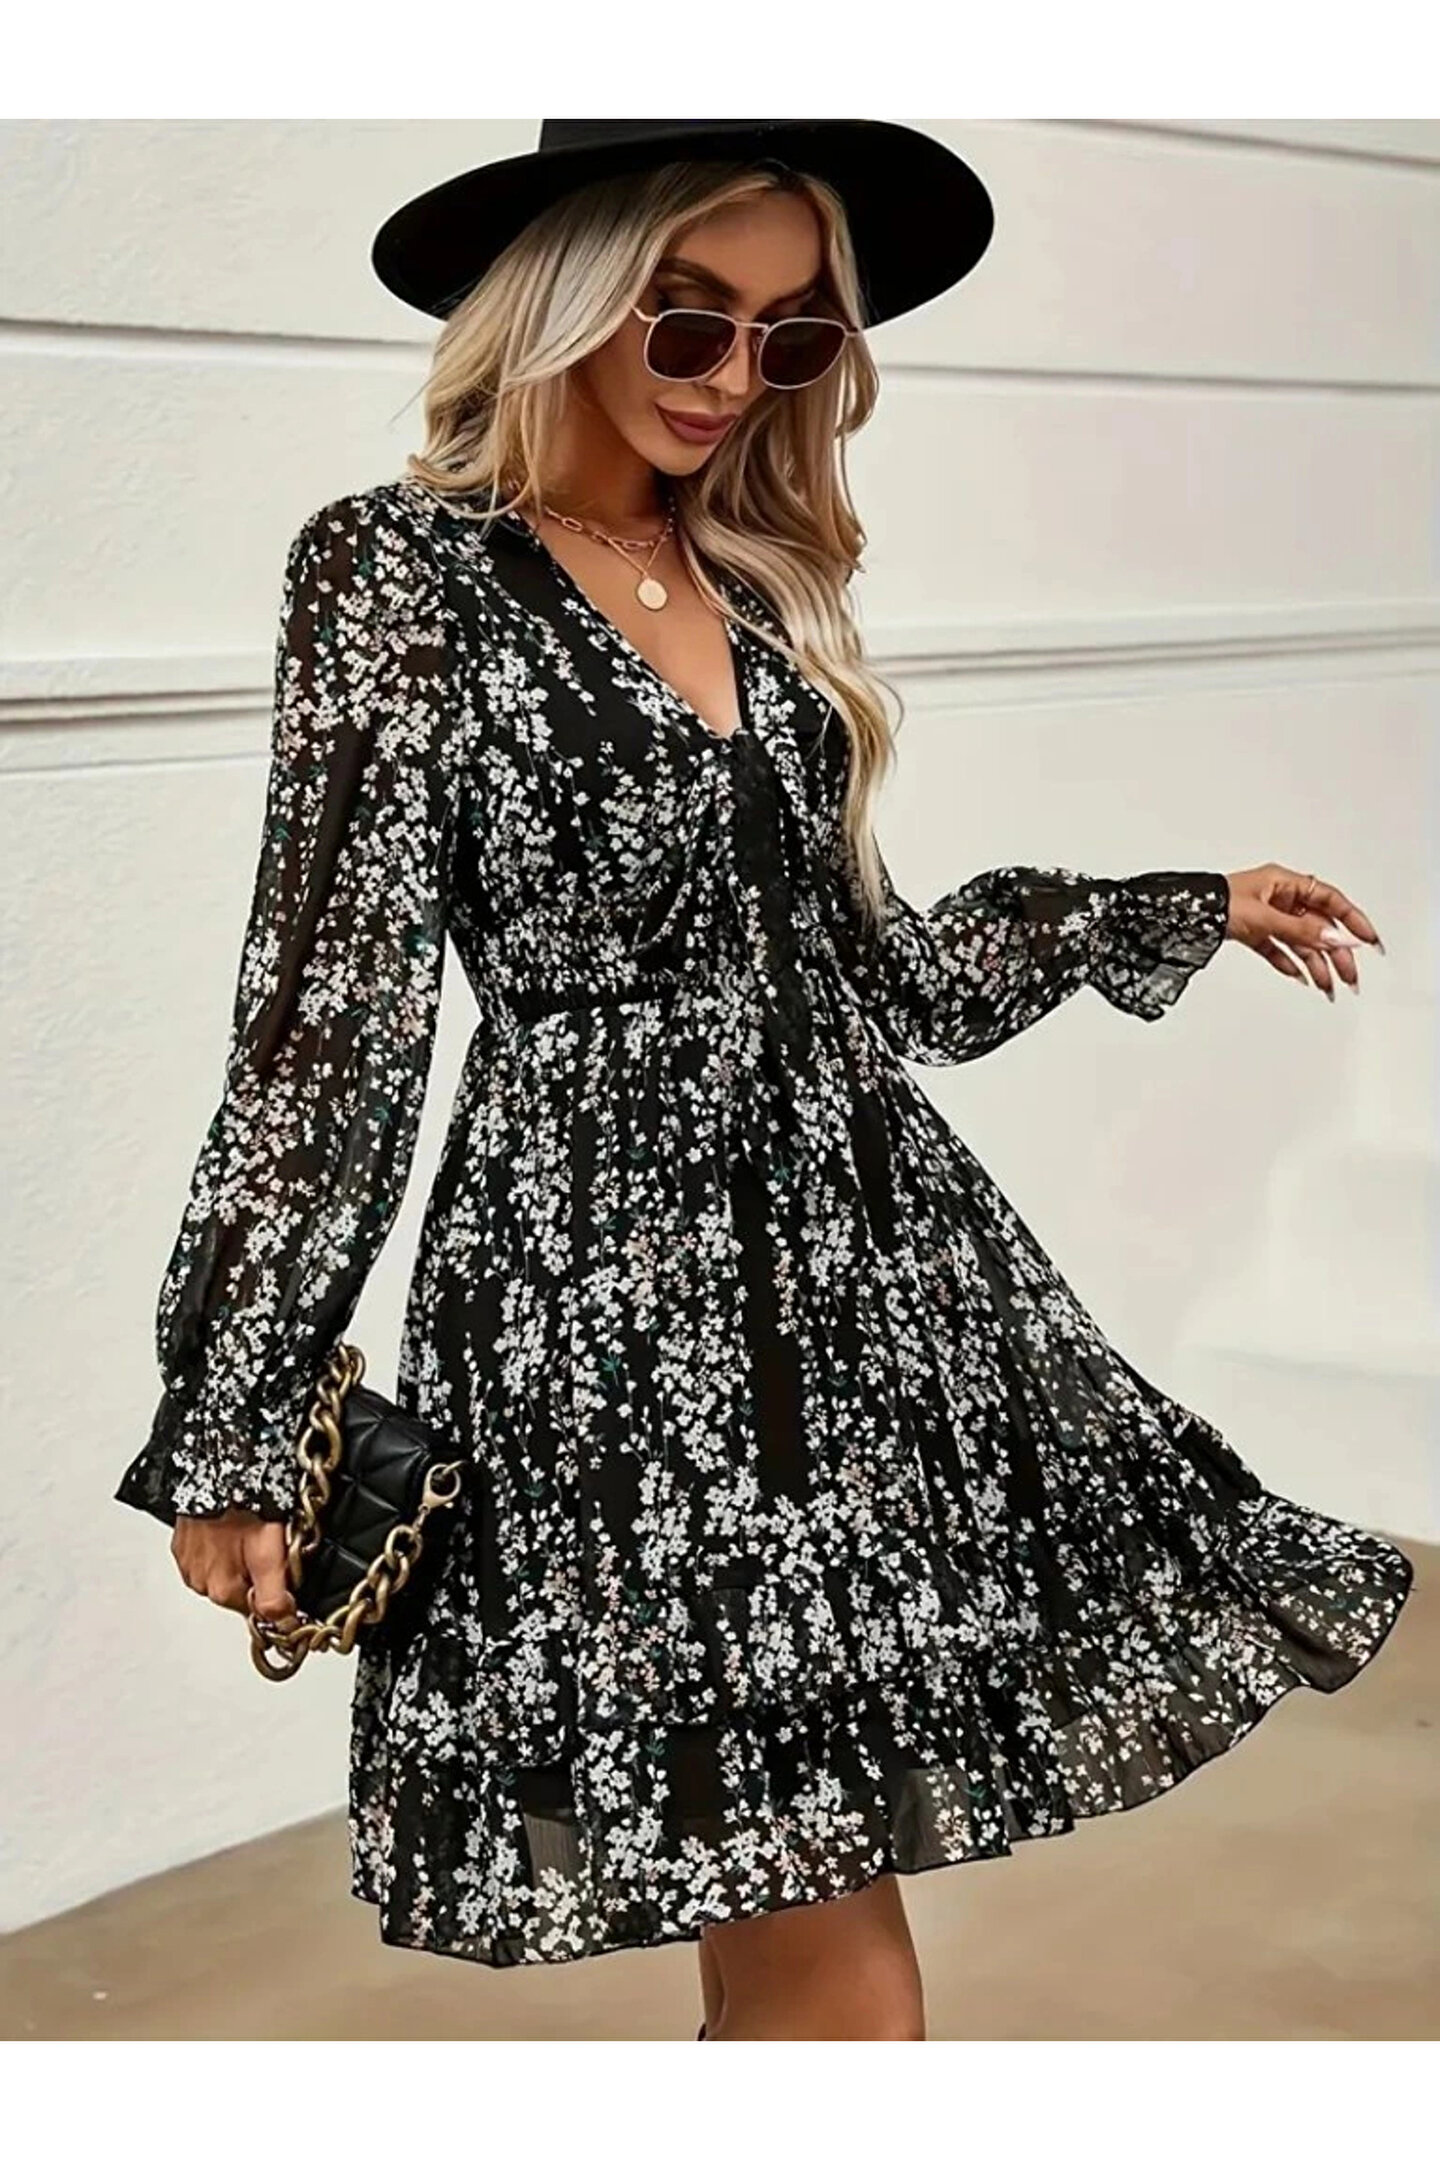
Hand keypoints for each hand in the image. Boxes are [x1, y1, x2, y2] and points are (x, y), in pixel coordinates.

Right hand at [172, 1508, 297, 1628]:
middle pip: (240, 1591)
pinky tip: (232, 1523)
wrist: (220, 1466)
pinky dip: (221, 1543)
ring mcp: (189, 1559)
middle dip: (257, 1573)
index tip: (285, 1571)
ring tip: (250, 1528)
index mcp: (222, 1590)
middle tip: (270, 1541)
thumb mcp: (270, 1552)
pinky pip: (207, 1551)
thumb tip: (283, 1625)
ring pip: (224, 1570)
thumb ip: (274, 1596)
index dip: (277, 1592)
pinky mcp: (183, 1540)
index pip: (256, 1610)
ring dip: (238, 1558)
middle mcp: (200, 1581)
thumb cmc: (246, 1503)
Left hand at [1220, 862, 1384, 998]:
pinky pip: (1278, 950)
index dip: (1352, 920)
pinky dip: (1290, 964)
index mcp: (1284, 882)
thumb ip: (1300, 931)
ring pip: (1300, 942)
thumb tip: (1336, 939)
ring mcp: (1266, 916)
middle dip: (1336, 953)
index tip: (1370, 941)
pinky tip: (1302, 978)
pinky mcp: (1252, 932)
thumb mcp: (1263, 917)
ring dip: (1316, 964)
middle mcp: (1278, 897)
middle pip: (1318, 926)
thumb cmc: (1213, 903)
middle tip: (1350, 977)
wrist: (1181, 915)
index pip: (1329, 900)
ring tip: (1328, 988)